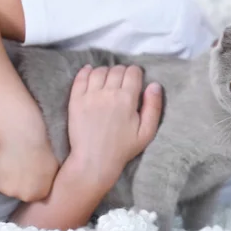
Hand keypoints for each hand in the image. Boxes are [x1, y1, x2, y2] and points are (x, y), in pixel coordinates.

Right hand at [0, 137, 58, 201]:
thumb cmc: (41, 147)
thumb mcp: (52, 166)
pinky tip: (5, 161)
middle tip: (22, 168)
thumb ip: (47, 180)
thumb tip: (45, 184)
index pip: (36, 195)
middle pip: (22, 194)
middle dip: (21, 184)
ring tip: (14, 163)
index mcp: (41, 192)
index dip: (34, 184)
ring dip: (10, 179)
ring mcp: (9, 190)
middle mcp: (26, 195)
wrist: (22, 136)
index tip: (32, 173)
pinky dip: (1, 174)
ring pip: (9, 188)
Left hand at [66, 64, 162, 186]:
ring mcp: (90, 95)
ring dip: (106, 71)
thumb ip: (153, 107)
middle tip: (122, 82)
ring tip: (108, 80)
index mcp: (127, 99)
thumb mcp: (147, 132)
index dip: (136, 73)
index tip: (135, 80)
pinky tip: (90, 71)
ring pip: (100, 71)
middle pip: (117, 69)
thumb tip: (154, 85)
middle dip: (122, 72)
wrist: (94, 161)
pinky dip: (86, 71)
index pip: (133, 72)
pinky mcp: (76, 100)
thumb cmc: (122, 149)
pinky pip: (81, 78)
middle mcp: (108, 93)